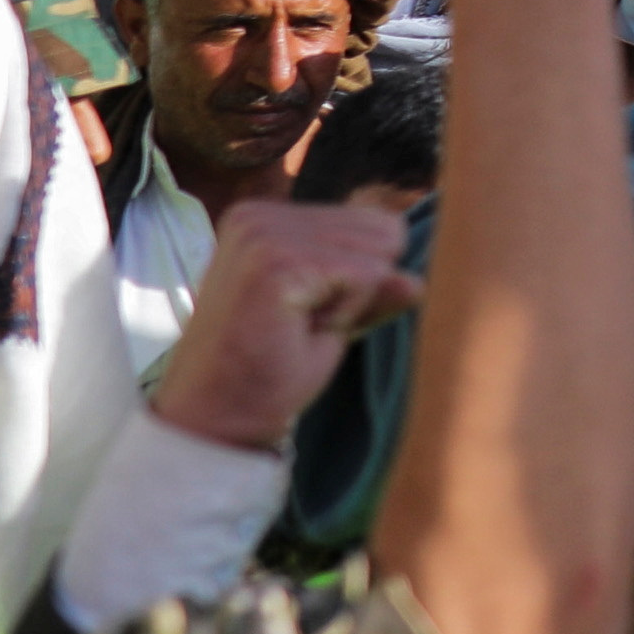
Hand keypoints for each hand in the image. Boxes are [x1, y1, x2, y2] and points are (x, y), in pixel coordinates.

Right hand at [145, 198, 425, 452]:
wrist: (216, 419)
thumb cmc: (269, 373)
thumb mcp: (335, 319)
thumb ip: (375, 288)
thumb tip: (417, 280)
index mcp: (267, 217)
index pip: (374, 222)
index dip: (361, 281)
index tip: (305, 314)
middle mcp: (259, 214)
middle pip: (384, 230)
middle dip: (360, 289)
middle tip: (300, 326)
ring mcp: (263, 233)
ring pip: (379, 250)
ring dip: (352, 302)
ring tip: (296, 328)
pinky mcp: (275, 261)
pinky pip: (366, 275)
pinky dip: (346, 313)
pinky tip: (296, 331)